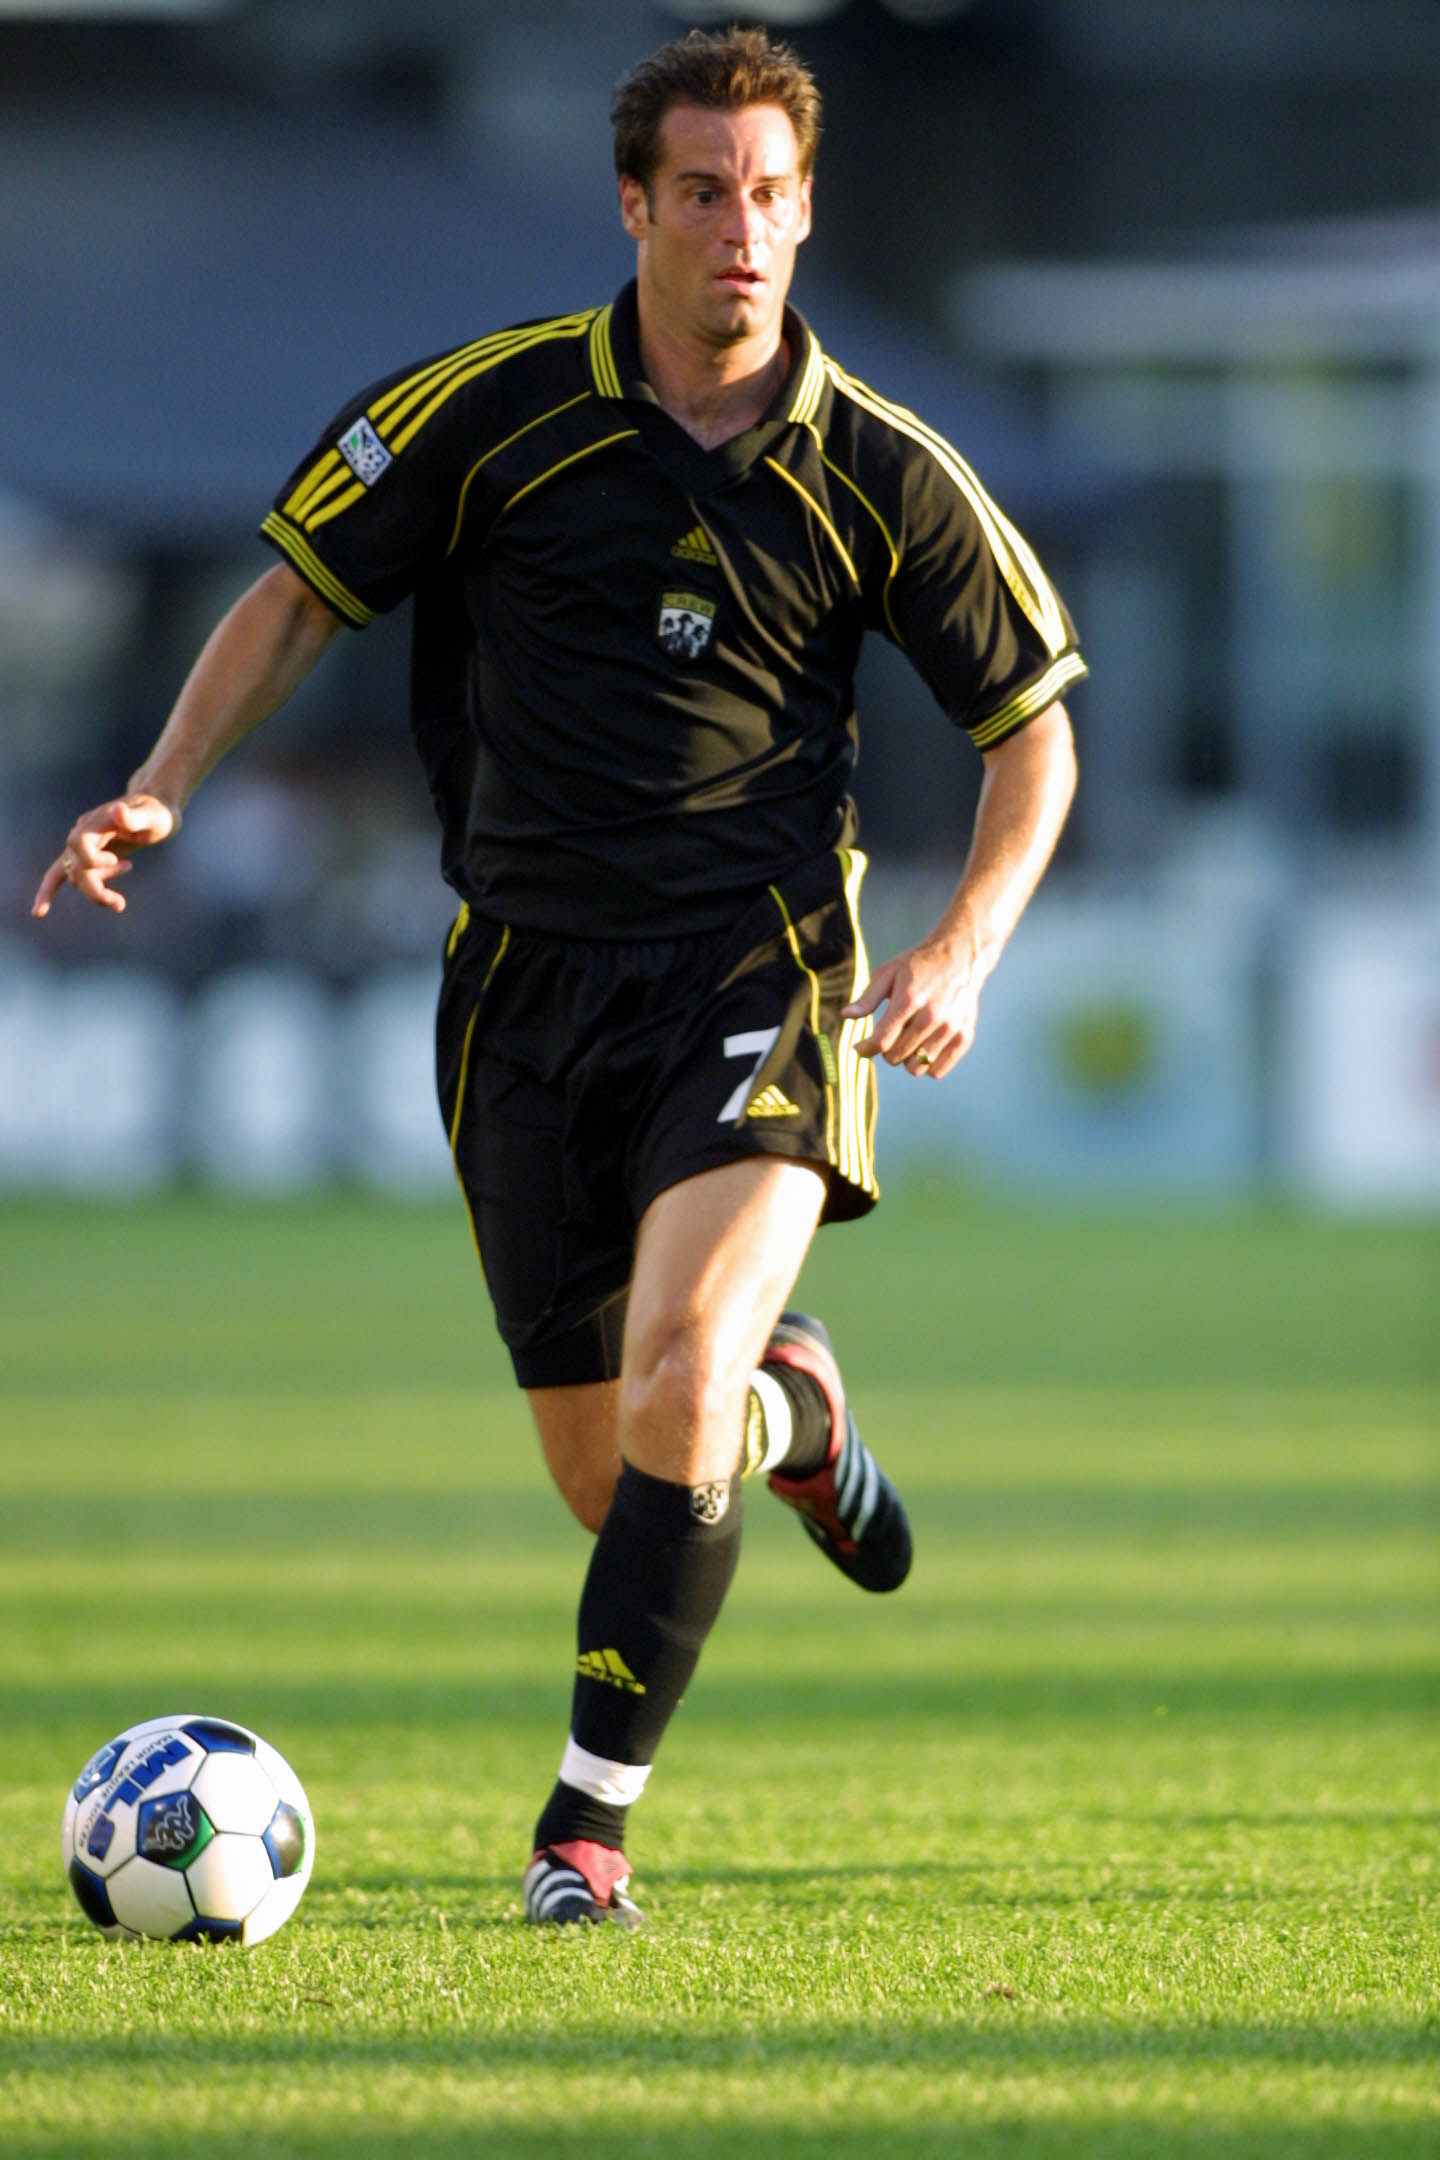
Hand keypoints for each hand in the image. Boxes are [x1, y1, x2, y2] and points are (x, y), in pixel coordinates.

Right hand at [31, 794, 178, 918]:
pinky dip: (48, 892)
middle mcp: (84, 833)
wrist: (153, 812)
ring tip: (120, 903)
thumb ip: (135, 817)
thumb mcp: (153, 816)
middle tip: (120, 904)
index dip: (92, 859)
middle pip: (77, 867)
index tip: (119, 862)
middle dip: (97, 889)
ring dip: (97, 892)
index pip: (78, 842)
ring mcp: (83, 846)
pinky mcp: (87, 858)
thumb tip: (117, 809)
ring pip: (76, 877)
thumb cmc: (156, 813)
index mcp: (97, 822)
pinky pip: (59, 875)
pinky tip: (39, 913)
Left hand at [843, 937, 982, 1080]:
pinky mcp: (964, 1037)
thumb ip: (867, 998)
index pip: (881, 1042)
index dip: (865, 1048)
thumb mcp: (888, 973)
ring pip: (916, 1068)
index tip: (860, 1047)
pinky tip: (923, 1048)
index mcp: (909, 1000)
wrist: (961, 955)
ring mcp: (950, 1028)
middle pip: (896, 1057)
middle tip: (889, 1035)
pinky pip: (937, 1071)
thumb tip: (845, 1016)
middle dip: (886, 1051)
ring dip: (906, 1059)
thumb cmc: (919, 965)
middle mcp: (931, 1017)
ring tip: (908, 1041)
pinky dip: (926, 1066)